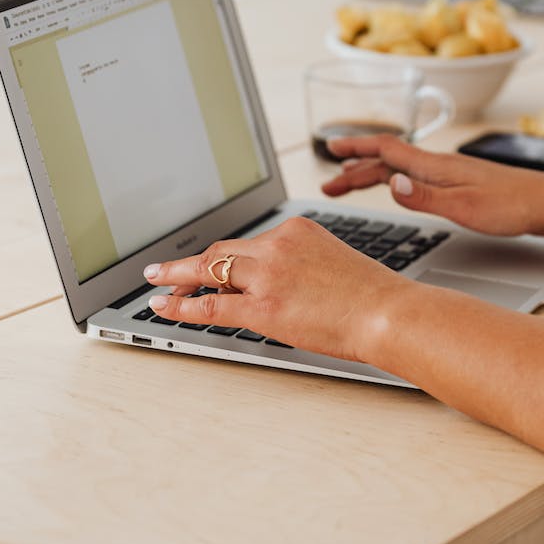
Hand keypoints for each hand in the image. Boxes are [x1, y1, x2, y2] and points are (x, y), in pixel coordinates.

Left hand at [141, 217, 414, 362]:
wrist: (387, 313)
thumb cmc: (374, 297)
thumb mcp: (336, 264)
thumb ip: (305, 267)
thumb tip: (286, 288)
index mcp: (297, 230)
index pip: (251, 242)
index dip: (226, 257)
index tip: (213, 263)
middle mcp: (277, 245)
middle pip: (223, 251)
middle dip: (193, 263)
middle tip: (169, 269)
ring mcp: (266, 274)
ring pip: (208, 270)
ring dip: (176, 276)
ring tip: (155, 282)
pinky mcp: (260, 305)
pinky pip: (209, 304)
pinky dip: (180, 305)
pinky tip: (162, 306)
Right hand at [322, 135, 543, 239]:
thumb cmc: (512, 207)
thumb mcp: (465, 208)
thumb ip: (425, 197)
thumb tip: (389, 184)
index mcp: (436, 167)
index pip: (386, 149)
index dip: (355, 147)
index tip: (329, 148)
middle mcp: (439, 165)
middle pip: (387, 159)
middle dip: (355, 167)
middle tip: (329, 182)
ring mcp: (450, 173)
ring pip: (400, 168)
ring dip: (372, 173)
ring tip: (350, 183)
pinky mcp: (460, 183)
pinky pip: (415, 176)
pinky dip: (394, 179)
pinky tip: (396, 187)